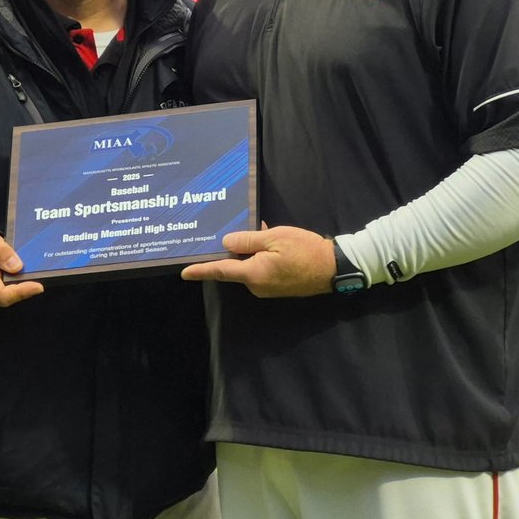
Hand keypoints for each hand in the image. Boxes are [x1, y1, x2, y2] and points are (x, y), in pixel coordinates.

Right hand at [0, 232, 43, 306]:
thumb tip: (17, 266)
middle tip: (45, 276)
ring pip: (15, 295)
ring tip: (43, 273)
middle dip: (28, 289)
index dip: (21, 292)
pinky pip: (16, 289)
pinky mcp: (3, 289)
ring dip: (29, 285)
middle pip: (11, 297)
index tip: (38, 286)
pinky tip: (37, 273)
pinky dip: (26, 282)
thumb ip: (0, 252)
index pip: (2, 294)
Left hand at [180, 223, 333, 297]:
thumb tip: (226, 243)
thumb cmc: (305, 251)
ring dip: (251, 250)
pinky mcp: (278, 287)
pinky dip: (262, 256)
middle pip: (236, 266)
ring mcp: (268, 288)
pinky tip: (271, 241)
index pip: (220, 271)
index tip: (184, 272)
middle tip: (234, 230)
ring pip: (250, 266)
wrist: (334, 268)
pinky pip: (262, 269)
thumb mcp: (275, 238)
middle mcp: (257, 285)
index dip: (201, 271)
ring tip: (261, 230)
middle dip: (234, 250)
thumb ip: (248, 240)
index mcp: (253, 273)